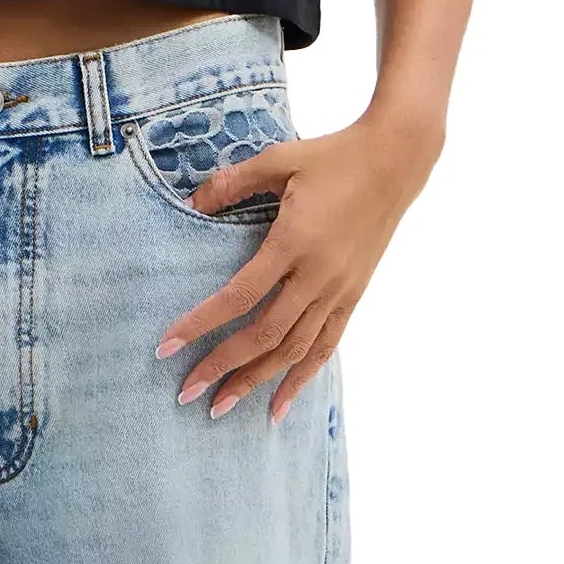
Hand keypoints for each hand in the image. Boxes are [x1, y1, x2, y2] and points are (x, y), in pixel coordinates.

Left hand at [152, 111, 442, 423]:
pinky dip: (301, 378)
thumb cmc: (332, 156)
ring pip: (295, 349)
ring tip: (222, 407)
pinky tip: (279, 406)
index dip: (201, 323)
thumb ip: (232, 183)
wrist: (396, 161)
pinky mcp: (353, 295)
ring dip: (257, 381)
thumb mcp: (278, 159)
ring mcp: (339, 289)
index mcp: (294, 241)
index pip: (239, 295)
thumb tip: (190, 204)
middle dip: (223, 366)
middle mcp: (318, 274)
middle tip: (186, 391)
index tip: (167, 346)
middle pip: (265, 334)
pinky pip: (326, 346)